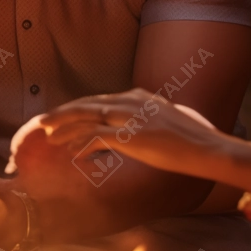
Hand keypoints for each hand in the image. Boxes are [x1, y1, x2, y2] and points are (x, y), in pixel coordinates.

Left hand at [23, 88, 225, 178]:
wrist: (207, 148)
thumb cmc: (189, 138)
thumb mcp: (162, 120)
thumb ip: (143, 119)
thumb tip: (128, 129)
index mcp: (137, 97)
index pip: (97, 99)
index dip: (75, 109)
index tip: (59, 116)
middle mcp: (130, 102)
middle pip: (86, 105)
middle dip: (62, 114)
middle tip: (42, 124)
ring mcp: (130, 117)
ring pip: (87, 118)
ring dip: (65, 129)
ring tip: (50, 138)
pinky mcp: (132, 136)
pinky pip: (97, 138)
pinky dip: (82, 145)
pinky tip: (73, 154)